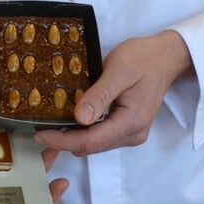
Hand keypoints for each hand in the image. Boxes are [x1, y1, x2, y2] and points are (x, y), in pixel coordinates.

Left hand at [37, 30, 191, 156]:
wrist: (166, 57)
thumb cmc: (144, 58)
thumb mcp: (119, 70)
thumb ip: (100, 95)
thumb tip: (79, 118)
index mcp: (132, 122)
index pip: (90, 141)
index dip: (62, 140)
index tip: (39, 134)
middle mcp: (133, 134)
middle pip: (91, 147)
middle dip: (64, 142)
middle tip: (38, 129)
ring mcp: (131, 133)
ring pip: (94, 144)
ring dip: (72, 137)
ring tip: (49, 125)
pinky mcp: (127, 128)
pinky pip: (100, 136)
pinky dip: (83, 131)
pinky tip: (69, 120)